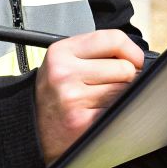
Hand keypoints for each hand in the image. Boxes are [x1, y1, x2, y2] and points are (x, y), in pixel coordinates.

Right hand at [33, 29, 143, 165]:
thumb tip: (136, 57)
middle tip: (111, 84)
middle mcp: (65, 73)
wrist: (30, 127)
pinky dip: (115, 113)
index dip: (132, 51)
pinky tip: (98, 113)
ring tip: (100, 100)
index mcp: (62, 52)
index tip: (135, 60)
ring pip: (124, 91)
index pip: (113, 39)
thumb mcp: (64, 62)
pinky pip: (117, 111)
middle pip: (125, 68)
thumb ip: (95, 52)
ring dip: (120, 97)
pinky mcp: (81, 121)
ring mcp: (72, 98)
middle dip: (126, 77)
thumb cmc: (53, 93)